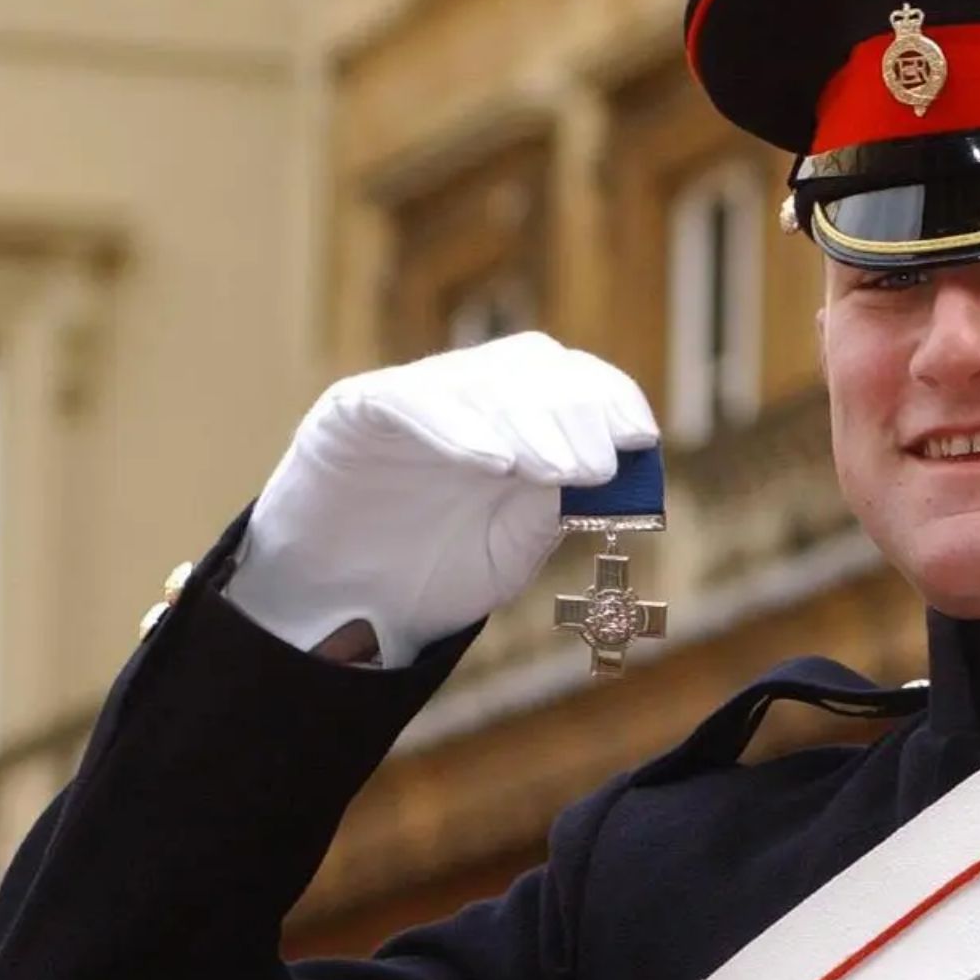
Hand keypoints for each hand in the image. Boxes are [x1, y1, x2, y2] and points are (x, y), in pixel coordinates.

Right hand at [225, 333, 658, 665]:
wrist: (338, 610)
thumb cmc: (431, 574)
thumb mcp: (511, 549)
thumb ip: (551, 508)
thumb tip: (607, 472)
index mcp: (516, 419)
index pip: (573, 380)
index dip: (610, 399)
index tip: (640, 438)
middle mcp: (468, 396)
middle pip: (534, 369)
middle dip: (575, 414)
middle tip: (596, 468)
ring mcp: (412, 396)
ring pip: (479, 381)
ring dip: (526, 422)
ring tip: (554, 470)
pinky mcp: (355, 408)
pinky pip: (410, 399)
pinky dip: (456, 426)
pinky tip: (492, 462)